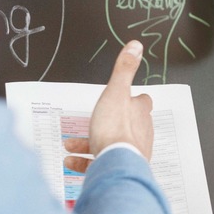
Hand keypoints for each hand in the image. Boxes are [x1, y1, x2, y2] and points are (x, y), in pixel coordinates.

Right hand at [63, 41, 152, 171]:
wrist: (116, 165)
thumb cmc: (116, 129)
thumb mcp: (116, 91)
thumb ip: (124, 69)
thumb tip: (136, 46)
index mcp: (139, 113)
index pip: (142, 102)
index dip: (133, 98)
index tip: (123, 97)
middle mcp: (139, 133)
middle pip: (124, 124)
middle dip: (106, 122)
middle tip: (92, 121)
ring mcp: (130, 152)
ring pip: (109, 144)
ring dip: (89, 142)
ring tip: (72, 143)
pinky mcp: (118, 167)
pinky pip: (99, 162)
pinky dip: (84, 161)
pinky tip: (71, 160)